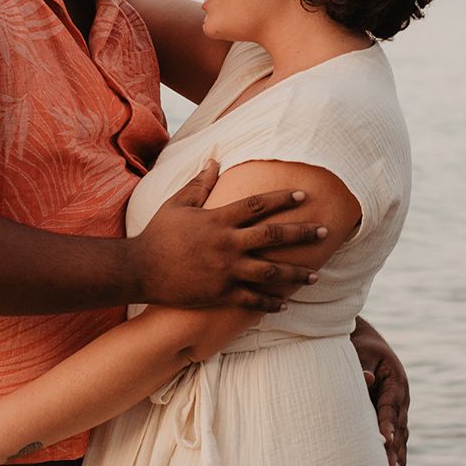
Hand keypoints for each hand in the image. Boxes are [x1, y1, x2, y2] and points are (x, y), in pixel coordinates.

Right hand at [130, 159, 325, 308]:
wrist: (140, 269)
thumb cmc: (158, 233)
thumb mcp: (177, 204)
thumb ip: (199, 184)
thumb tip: (214, 161)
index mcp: (218, 219)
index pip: (259, 204)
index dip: (283, 198)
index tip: (304, 194)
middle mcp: (227, 244)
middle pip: (273, 236)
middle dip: (302, 233)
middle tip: (325, 231)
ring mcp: (226, 271)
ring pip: (270, 272)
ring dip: (296, 274)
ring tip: (316, 275)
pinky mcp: (220, 294)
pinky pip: (252, 299)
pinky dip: (270, 302)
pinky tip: (286, 303)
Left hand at [351, 318, 408, 465]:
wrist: (366, 340)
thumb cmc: (360, 346)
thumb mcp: (360, 352)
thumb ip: (362, 369)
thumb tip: (367, 381)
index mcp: (396, 383)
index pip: (389, 409)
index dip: (386, 426)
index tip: (384, 442)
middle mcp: (401, 398)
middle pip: (399, 430)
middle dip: (395, 454)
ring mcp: (400, 408)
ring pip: (401, 438)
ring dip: (399, 459)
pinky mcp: (394, 415)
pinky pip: (397, 438)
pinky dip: (397, 455)